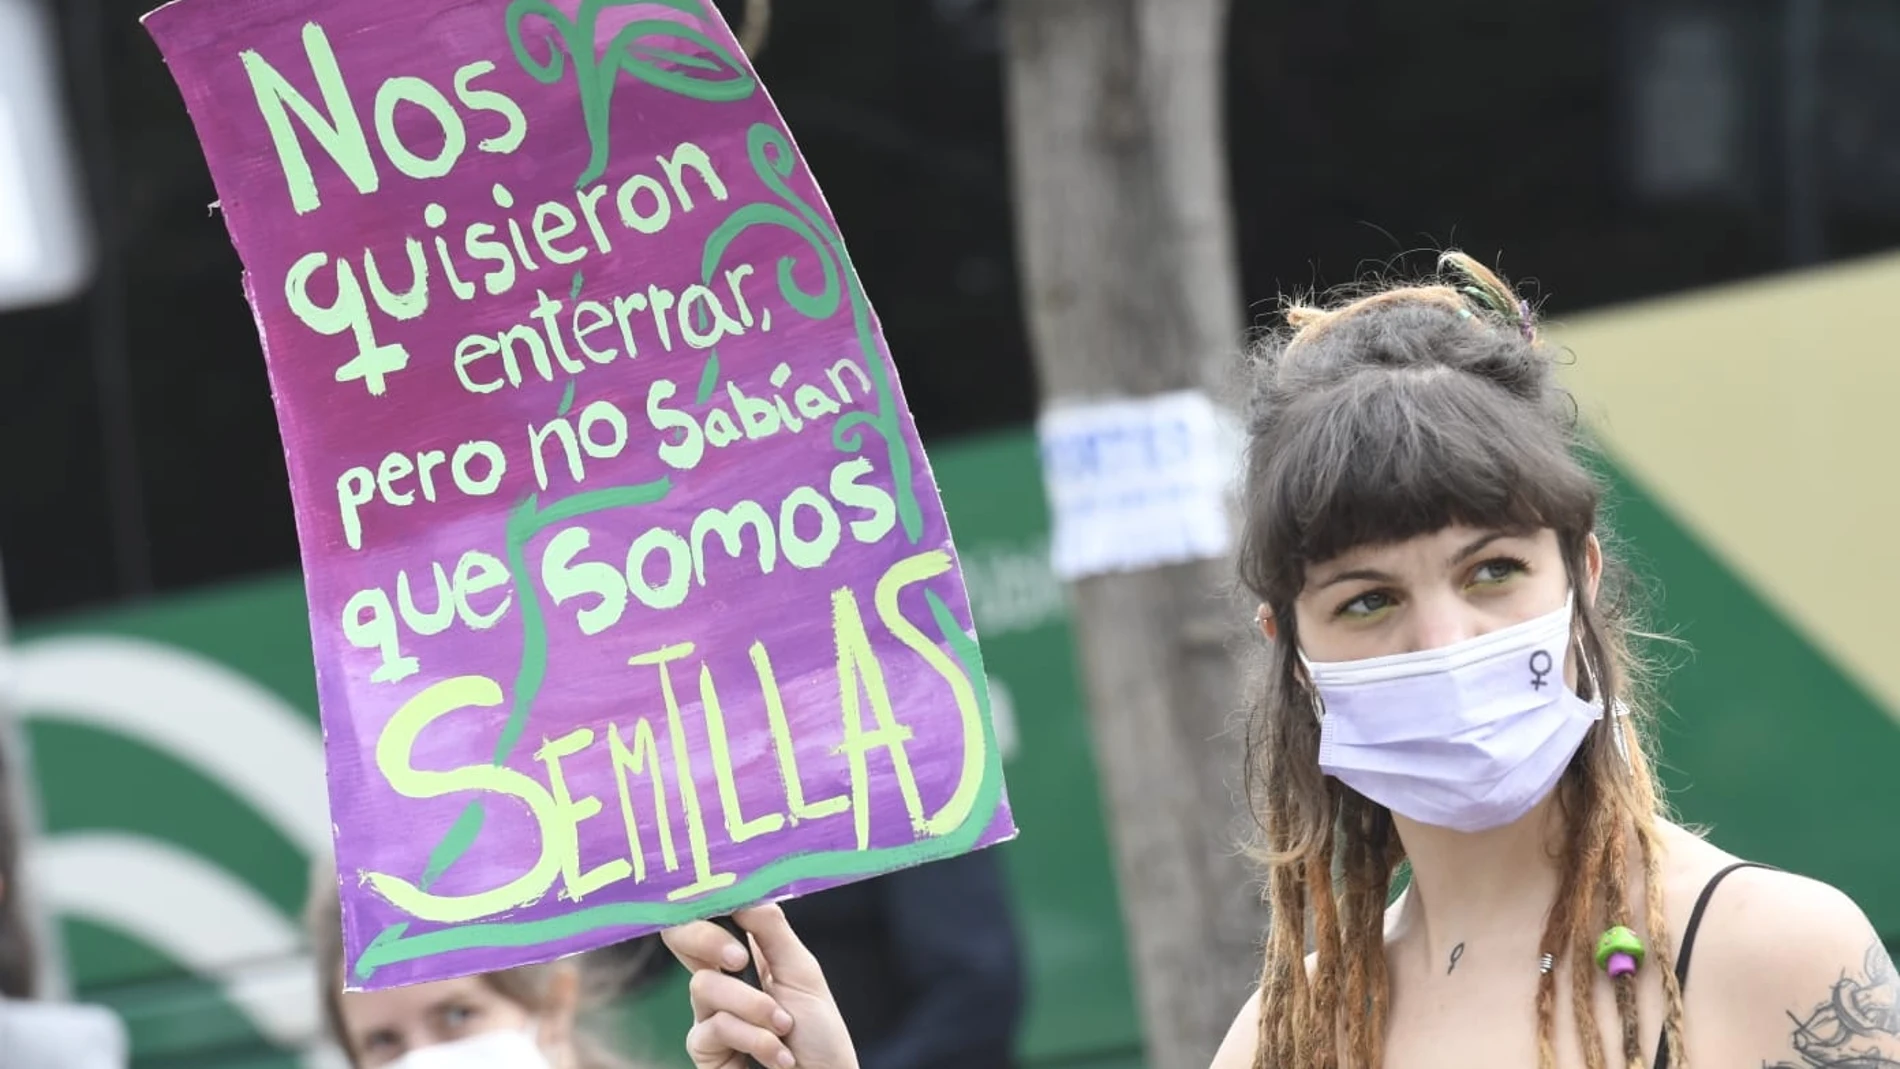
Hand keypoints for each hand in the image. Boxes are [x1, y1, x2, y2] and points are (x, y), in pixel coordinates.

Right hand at [662, 904, 859, 1068]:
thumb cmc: (818, 1034)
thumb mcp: (803, 971)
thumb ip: (771, 929)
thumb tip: (742, 890)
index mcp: (743, 956)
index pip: (705, 916)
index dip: (697, 898)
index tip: (709, 888)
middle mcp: (720, 981)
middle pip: (678, 938)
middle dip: (705, 938)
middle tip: (739, 958)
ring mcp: (708, 1015)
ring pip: (703, 984)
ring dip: (753, 1006)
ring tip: (783, 1026)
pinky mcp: (705, 1050)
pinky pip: (713, 1027)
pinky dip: (753, 1038)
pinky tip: (777, 1055)